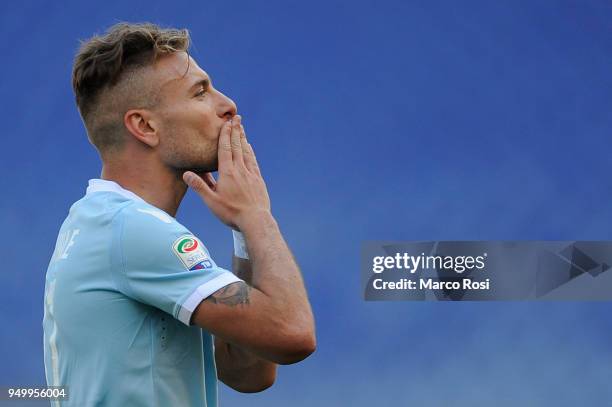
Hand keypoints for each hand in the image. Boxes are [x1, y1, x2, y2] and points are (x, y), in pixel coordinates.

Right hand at [183, 115, 270, 229]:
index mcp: (228, 173)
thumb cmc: (231, 213)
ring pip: (246, 151)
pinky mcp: (258, 180)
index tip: (226, 122)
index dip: (225, 134)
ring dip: (243, 138)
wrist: (256, 220)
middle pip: (237, 146)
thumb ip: (199, 186)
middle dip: (236, 130)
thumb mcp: (212, 201)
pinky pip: (253, 161)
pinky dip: (250, 151)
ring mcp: (251, 174)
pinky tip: (249, 148)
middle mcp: (240, 170)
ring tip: (241, 128)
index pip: (225, 149)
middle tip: (236, 117)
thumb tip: (186, 173)